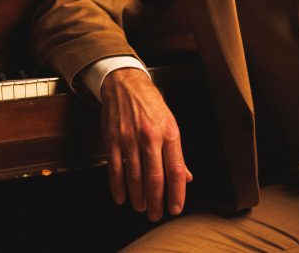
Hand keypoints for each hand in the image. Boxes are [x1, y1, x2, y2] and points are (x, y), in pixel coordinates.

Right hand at [100, 68, 192, 220]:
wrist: (125, 85)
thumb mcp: (170, 123)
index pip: (176, 170)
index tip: (175, 208)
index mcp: (169, 133)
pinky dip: (118, 187)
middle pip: (155, 178)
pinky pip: (115, 170)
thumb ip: (177, 152)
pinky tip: (121, 197)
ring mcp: (130, 140)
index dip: (177, 193)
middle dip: (156, 202)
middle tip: (156, 215)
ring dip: (138, 197)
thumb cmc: (149, 104)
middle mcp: (150, 137)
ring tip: (141, 207)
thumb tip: (186, 177)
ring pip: (135, 177)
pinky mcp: (113, 141)